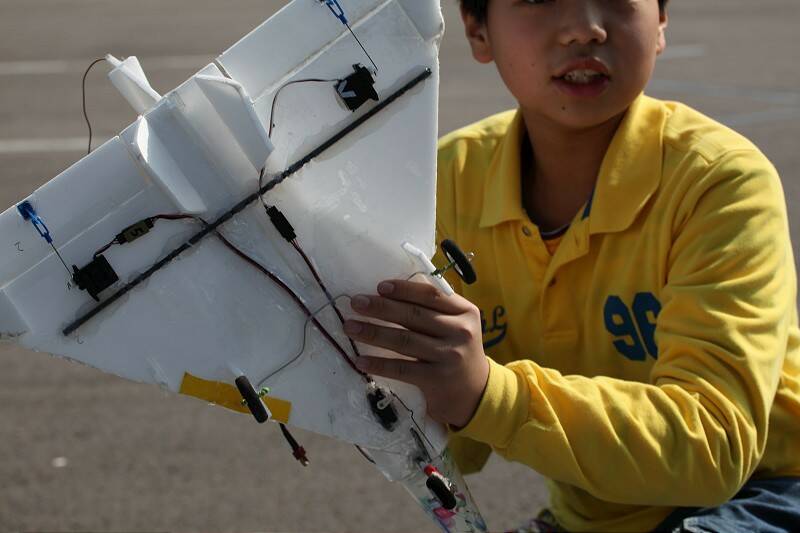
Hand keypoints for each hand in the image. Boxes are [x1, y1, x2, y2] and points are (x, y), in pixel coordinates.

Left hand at [344, 279, 489, 427]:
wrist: (476, 393)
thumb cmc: (457, 350)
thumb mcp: (457, 324)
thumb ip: (435, 308)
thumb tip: (390, 291)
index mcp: (465, 312)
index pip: (431, 294)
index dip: (404, 289)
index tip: (379, 286)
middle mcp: (460, 332)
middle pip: (414, 315)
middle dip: (381, 308)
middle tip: (356, 302)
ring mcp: (449, 356)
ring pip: (404, 340)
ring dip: (373, 332)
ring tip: (350, 327)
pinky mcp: (437, 379)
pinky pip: (402, 368)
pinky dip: (379, 364)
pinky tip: (360, 361)